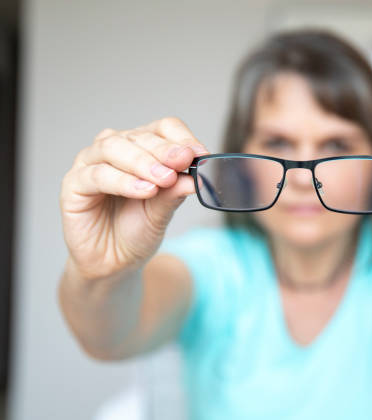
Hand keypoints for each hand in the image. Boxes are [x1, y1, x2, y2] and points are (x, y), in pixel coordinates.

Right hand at [60, 117, 207, 279]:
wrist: (114, 262)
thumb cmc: (138, 230)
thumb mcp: (164, 210)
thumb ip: (176, 191)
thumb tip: (197, 176)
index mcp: (142, 147)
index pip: (164, 128)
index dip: (183, 138)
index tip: (201, 154)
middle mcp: (115, 149)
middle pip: (140, 136)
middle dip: (164, 150)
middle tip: (183, 162)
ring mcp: (90, 163)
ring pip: (114, 148)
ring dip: (143, 162)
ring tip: (164, 179)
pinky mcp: (73, 184)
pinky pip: (97, 175)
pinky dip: (123, 181)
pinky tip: (144, 190)